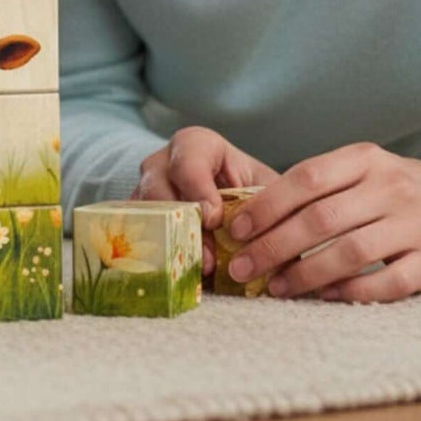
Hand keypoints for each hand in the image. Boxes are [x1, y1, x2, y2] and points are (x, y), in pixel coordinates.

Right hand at [131, 125, 279, 275]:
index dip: (198, 187)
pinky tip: (177, 275)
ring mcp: (144, 191)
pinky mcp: (137, 219)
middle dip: (184, 225)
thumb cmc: (248, 190)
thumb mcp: (264, 190)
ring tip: (197, 272)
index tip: (214, 218)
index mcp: (195, 145)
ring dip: (170, 245)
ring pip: (143, 213)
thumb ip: (274, 208)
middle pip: (157, 187)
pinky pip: (134, 234)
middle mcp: (162, 163)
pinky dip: (155, 256)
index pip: (188, 158)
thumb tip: (285, 246)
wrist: (226, 199)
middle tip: (207, 258)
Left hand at [221, 145, 420, 302]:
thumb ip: (319, 185)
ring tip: (274, 288)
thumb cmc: (396, 189)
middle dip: (273, 246)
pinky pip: (384, 284)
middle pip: (321, 220)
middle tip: (241, 268)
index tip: (236, 229)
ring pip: (350, 254)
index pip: (306, 178)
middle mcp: (392, 188)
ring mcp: (416, 226)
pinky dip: (349, 293)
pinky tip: (322, 298)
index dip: (267, 205)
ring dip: (305, 275)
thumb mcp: (363, 169)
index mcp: (366, 159)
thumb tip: (252, 215)